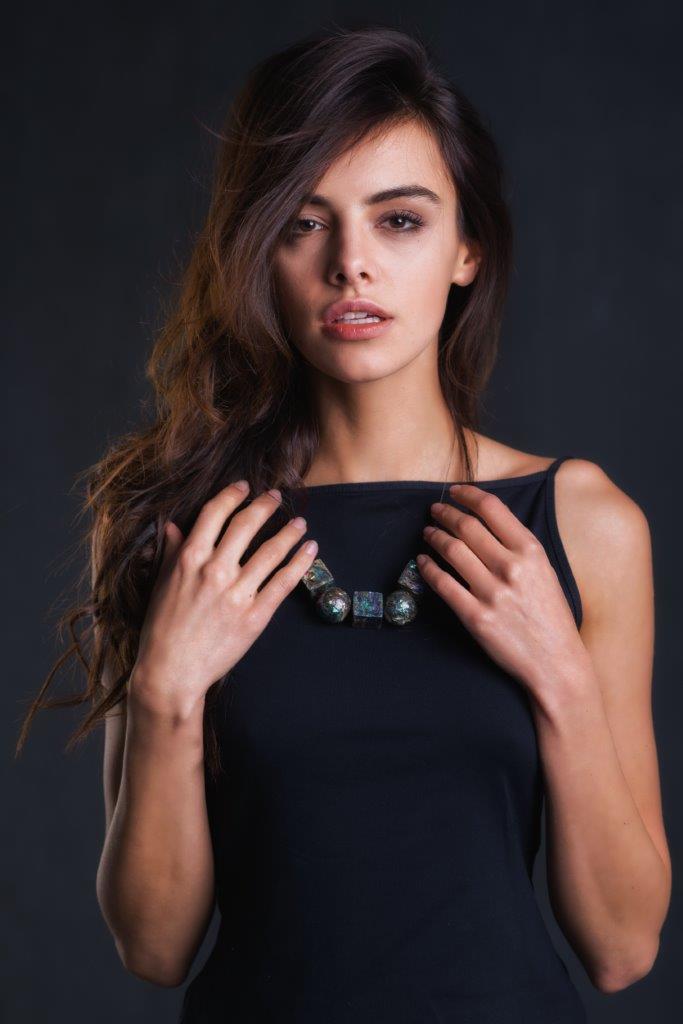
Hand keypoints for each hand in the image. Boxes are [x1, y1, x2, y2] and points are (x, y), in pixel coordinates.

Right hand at [131, 482, 317, 713]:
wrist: (172, 671)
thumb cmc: (161, 629)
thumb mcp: (160, 584)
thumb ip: (171, 552)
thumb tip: (174, 525)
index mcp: (189, 559)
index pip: (215, 513)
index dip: (232, 495)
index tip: (244, 487)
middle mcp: (215, 571)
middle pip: (246, 525)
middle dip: (265, 506)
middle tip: (278, 497)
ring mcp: (237, 593)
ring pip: (271, 551)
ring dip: (289, 532)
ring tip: (300, 522)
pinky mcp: (255, 616)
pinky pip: (283, 583)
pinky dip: (300, 563)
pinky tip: (310, 550)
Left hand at [418, 483, 587, 695]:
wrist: (556, 662)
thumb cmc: (551, 616)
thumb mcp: (545, 572)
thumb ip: (519, 547)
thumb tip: (485, 524)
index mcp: (531, 551)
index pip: (492, 509)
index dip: (468, 494)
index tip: (455, 491)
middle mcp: (511, 567)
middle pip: (467, 527)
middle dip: (446, 513)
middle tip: (435, 510)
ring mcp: (492, 593)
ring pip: (451, 551)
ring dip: (434, 536)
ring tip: (428, 532)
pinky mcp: (475, 617)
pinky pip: (443, 584)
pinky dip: (428, 568)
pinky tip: (423, 561)